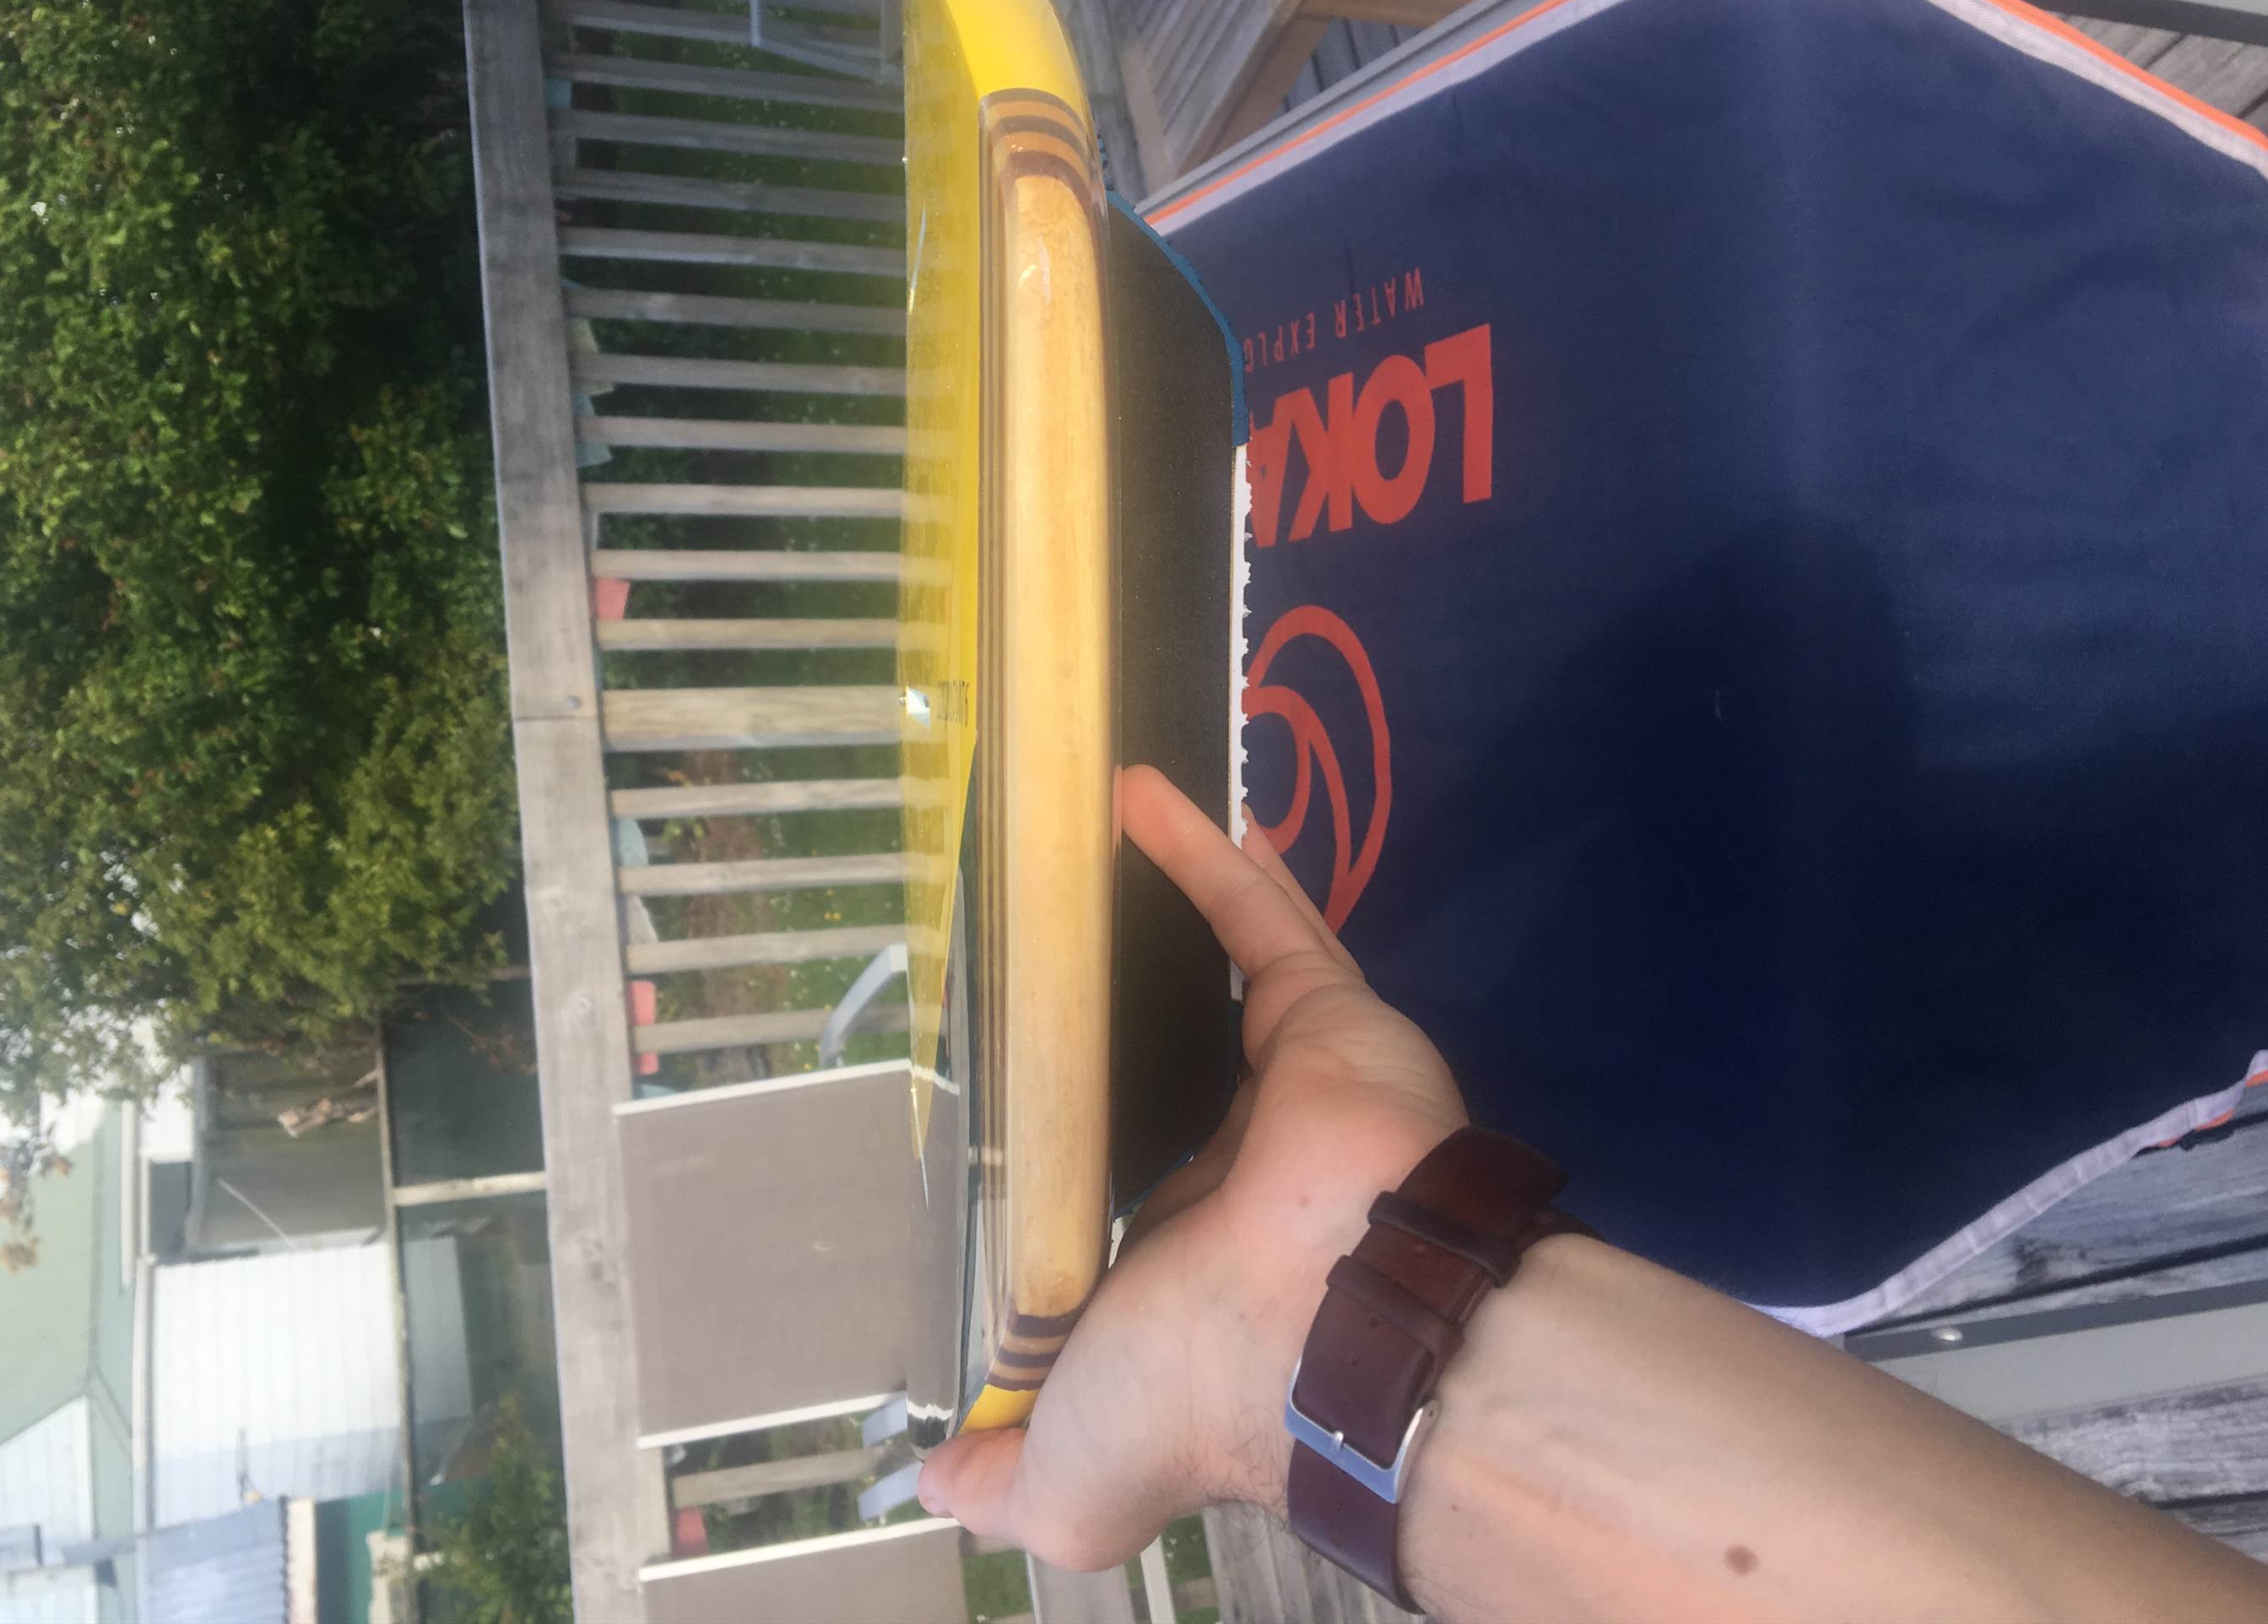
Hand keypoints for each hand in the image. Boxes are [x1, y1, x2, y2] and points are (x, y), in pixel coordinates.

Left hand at [916, 764, 1466, 1567]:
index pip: (1121, 1197)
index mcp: (1184, 1267)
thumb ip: (998, 1475)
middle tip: (1032, 930)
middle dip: (1111, 1008)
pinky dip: (1200, 853)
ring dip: (1157, 901)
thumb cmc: (1198, 1387)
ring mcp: (1286, 1086)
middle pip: (1161, 1064)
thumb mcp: (1065, 1475)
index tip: (1004, 1102)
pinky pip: (1253, 917)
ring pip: (1212, 973)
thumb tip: (928, 1477)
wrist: (1339, 1331)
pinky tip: (1132, 791)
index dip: (1071, 1155)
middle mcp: (1237, 1172)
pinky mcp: (1321, 1014)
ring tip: (1082, 835)